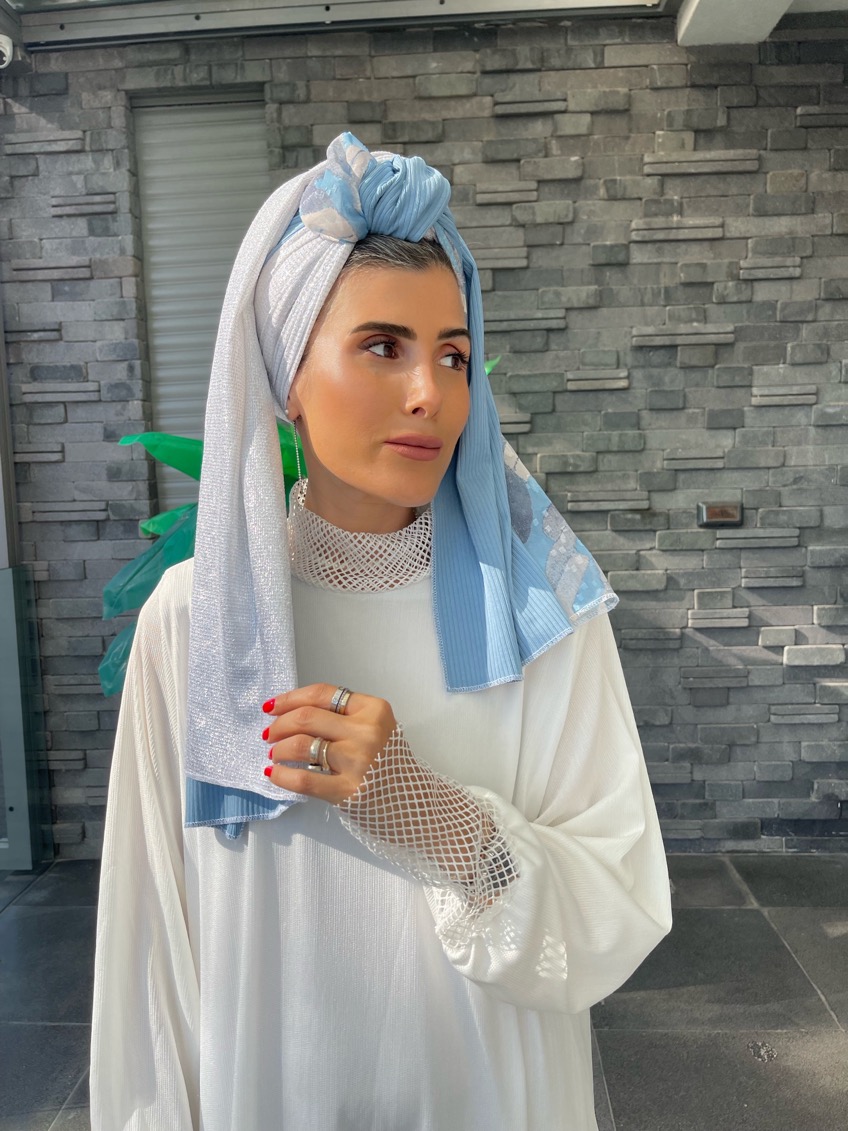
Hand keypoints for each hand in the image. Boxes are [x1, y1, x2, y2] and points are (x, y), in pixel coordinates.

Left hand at [262, 683, 396, 804]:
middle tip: (270, 734)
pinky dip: (282, 775)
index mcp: (373, 709)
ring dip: (279, 749)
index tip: (272, 707)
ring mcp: (358, 761)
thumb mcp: (374, 728)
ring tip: (274, 754)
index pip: (322, 694)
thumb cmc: (389, 763)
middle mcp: (367, 731)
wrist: (413, 802)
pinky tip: (274, 773)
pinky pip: (304, 780)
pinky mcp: (349, 791)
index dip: (290, 698)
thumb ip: (342, 717)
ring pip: (301, 745)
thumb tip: (291, 713)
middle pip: (307, 717)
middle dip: (279, 725)